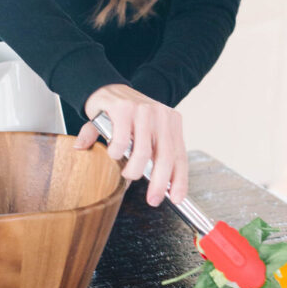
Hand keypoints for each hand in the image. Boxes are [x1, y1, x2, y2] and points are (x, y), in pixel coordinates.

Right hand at [77, 84, 187, 205]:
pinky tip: (112, 150)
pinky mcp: (124, 109)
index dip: (180, 180)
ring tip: (127, 171)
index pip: (180, 155)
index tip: (177, 198)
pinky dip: (115, 152)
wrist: (106, 87)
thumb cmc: (128, 117)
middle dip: (160, 184)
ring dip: (133, 170)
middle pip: (166, 157)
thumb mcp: (144, 135)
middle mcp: (161, 115)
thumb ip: (153, 159)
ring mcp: (143, 111)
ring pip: (143, 153)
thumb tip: (162, 191)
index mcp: (171, 122)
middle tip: (153, 199)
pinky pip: (121, 143)